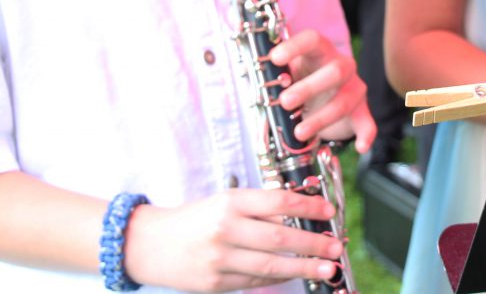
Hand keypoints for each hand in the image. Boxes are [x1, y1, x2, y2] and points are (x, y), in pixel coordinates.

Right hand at [123, 188, 342, 292]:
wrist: (149, 244)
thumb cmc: (193, 219)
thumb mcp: (224, 202)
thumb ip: (258, 209)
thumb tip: (298, 215)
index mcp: (231, 202)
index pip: (278, 202)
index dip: (308, 207)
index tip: (329, 212)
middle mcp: (226, 229)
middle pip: (279, 238)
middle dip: (313, 244)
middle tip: (337, 248)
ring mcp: (220, 259)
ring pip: (270, 266)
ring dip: (303, 268)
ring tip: (327, 269)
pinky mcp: (215, 284)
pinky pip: (254, 282)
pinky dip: (276, 280)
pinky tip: (294, 277)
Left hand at [270, 28, 375, 152]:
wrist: (325, 98)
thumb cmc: (303, 80)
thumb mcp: (290, 73)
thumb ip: (277, 76)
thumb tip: (256, 82)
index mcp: (320, 52)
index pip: (312, 40)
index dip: (295, 47)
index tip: (275, 58)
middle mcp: (342, 66)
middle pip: (335, 70)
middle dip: (309, 87)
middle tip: (285, 102)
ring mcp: (354, 89)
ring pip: (345, 100)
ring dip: (322, 117)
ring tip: (299, 132)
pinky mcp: (361, 111)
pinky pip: (368, 122)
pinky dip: (366, 134)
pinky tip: (360, 147)